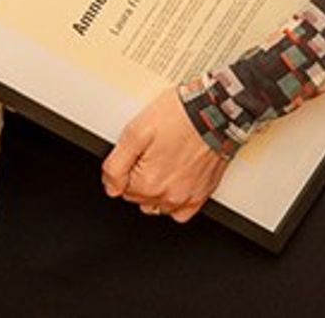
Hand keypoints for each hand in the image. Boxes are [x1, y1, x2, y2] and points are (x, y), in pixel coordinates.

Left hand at [102, 87, 229, 222]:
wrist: (214, 113)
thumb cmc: (178, 118)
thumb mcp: (134, 132)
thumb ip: (116, 165)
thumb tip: (110, 187)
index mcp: (148, 183)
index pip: (120, 189)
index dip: (123, 170)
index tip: (134, 154)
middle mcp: (168, 196)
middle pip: (138, 198)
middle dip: (137, 179)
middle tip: (148, 154)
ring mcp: (187, 197)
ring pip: (157, 205)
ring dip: (154, 190)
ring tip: (161, 163)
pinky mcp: (202, 195)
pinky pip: (181, 212)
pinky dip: (174, 201)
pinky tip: (174, 181)